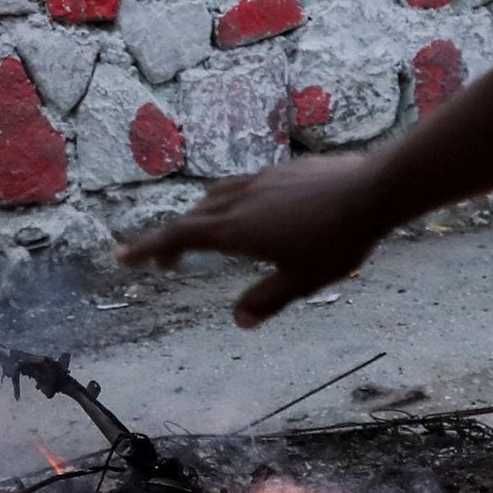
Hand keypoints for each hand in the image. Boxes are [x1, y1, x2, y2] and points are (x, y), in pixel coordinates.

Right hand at [114, 155, 399, 327]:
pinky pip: (241, 186)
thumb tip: (238, 321)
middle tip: (164, 261)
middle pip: (192, 217)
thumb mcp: (301, 281)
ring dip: (200, 218)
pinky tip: (248, 212)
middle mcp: (239, 201)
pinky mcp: (281, 171)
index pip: (178, 238)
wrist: (371, 190)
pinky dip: (228, 203)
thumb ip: (267, 300)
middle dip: (172, 239)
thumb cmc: (336, 242)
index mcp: (235, 230)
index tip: (121, 257)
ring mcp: (259, 181)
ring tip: (202, 234)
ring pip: (215, 197)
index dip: (147, 249)